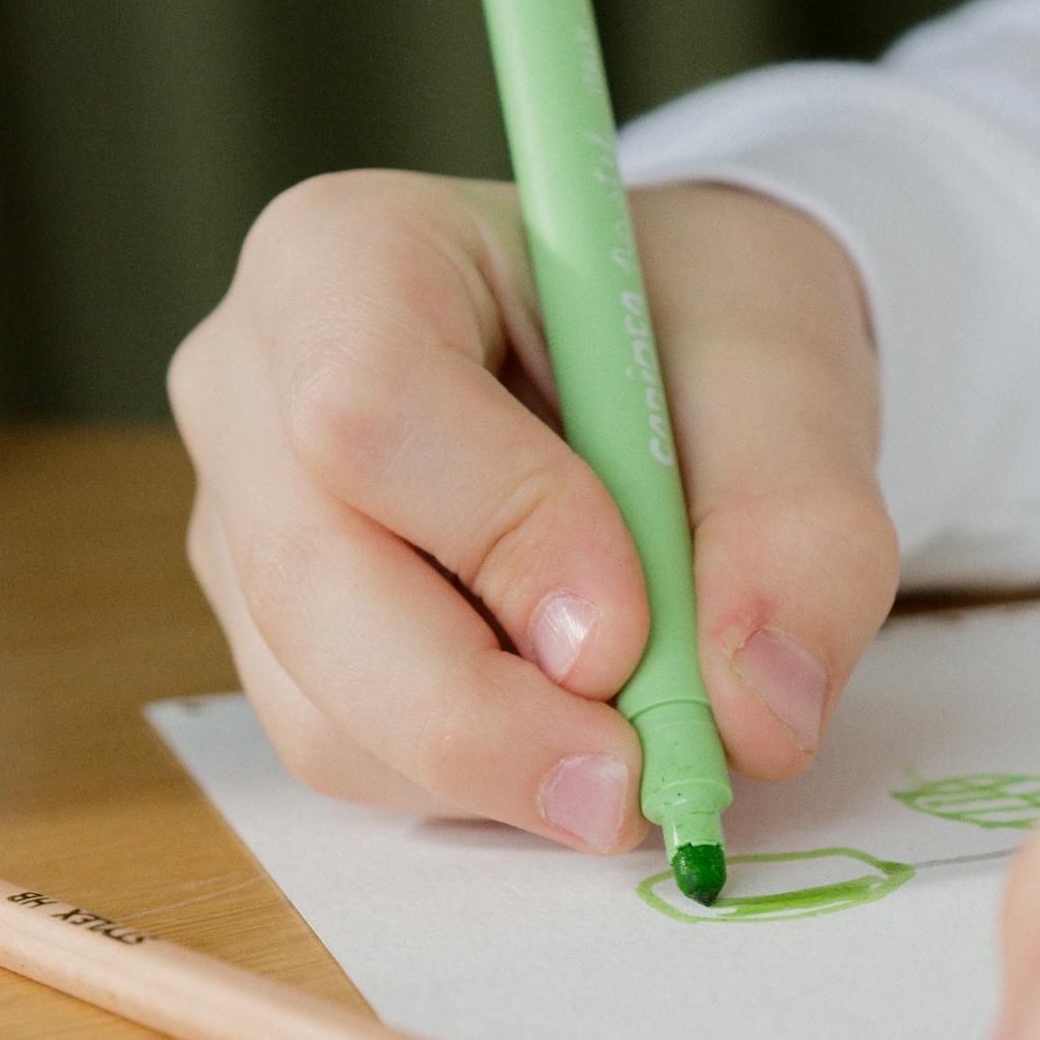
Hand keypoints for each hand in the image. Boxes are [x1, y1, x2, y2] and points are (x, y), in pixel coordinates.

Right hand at [169, 173, 894, 845]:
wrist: (667, 362)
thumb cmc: (699, 329)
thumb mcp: (788, 375)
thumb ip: (796, 532)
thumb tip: (755, 716)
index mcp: (347, 255)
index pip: (369, 406)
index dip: (500, 536)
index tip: (629, 629)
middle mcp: (253, 389)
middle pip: (312, 586)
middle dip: (486, 716)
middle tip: (641, 783)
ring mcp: (243, 527)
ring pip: (325, 708)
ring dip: (499, 764)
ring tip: (641, 728)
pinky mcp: (275, 644)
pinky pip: (352, 757)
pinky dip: (482, 784)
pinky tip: (574, 724)